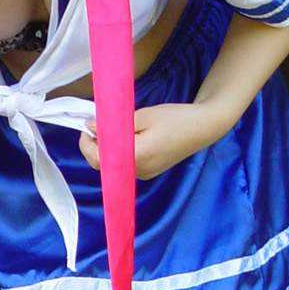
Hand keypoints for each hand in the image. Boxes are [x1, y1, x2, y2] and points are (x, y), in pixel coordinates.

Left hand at [78, 100, 233, 179]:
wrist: (203, 128)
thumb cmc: (174, 118)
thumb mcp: (142, 115)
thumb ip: (114, 124)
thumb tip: (91, 127)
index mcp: (136, 157)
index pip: (98, 159)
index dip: (87, 143)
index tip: (86, 126)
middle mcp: (139, 171)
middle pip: (104, 165)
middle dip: (95, 147)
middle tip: (95, 125)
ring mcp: (145, 174)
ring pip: (115, 166)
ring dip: (107, 150)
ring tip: (110, 129)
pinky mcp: (150, 172)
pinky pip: (127, 165)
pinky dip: (119, 153)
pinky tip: (125, 137)